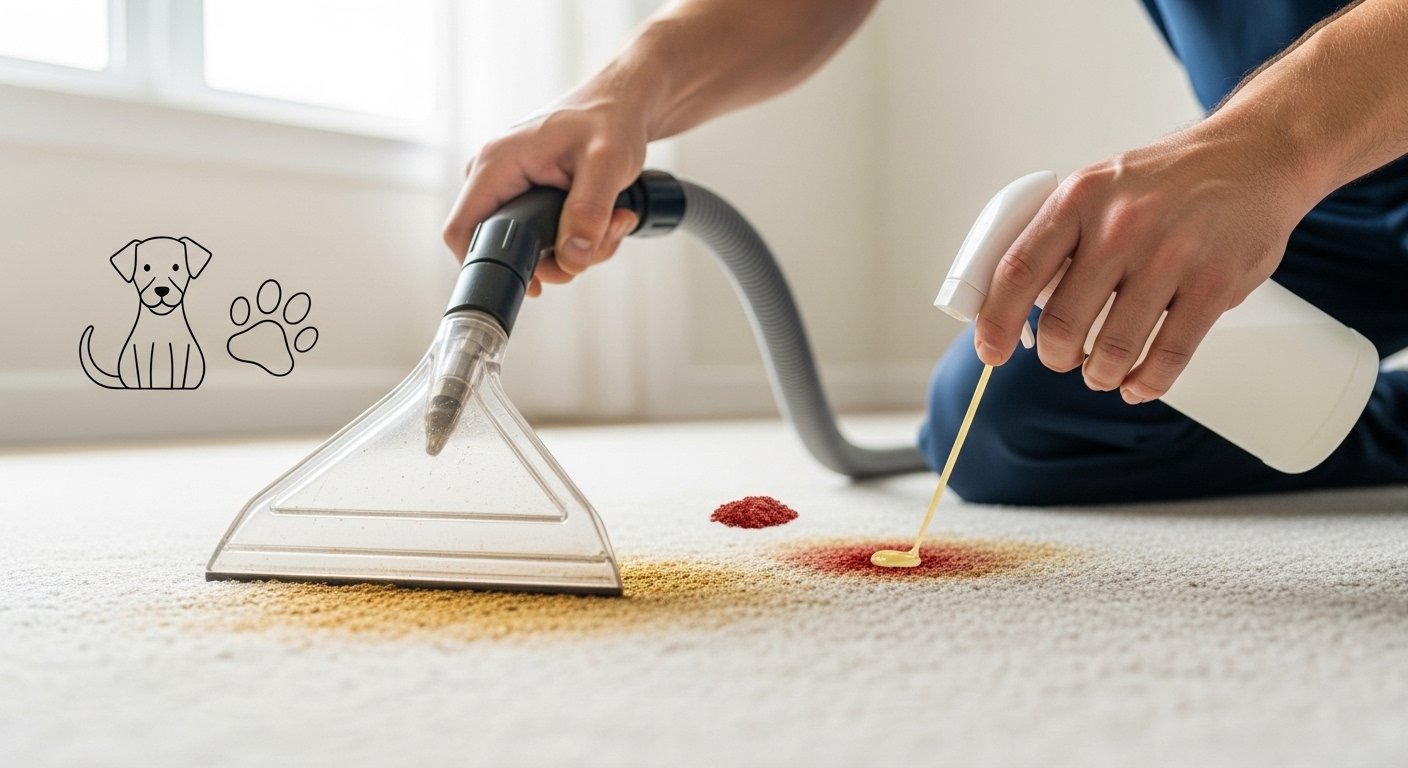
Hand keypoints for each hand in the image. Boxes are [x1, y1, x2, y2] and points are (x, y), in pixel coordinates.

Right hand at [441, 98, 645, 296]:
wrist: (621, 105)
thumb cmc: (609, 120)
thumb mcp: (607, 163)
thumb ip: (589, 211)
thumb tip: (572, 259)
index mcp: (496, 164)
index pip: (461, 230)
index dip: (486, 267)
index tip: (533, 284)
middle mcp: (494, 179)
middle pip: (505, 249)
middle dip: (559, 259)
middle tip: (601, 240)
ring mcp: (511, 190)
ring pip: (533, 250)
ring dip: (580, 250)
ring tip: (613, 220)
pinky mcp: (529, 199)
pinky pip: (546, 239)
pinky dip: (581, 239)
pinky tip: (607, 219)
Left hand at [974, 130, 1316, 403]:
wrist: (1254, 155)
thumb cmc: (1165, 182)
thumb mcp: (1098, 188)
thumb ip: (1059, 238)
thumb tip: (1013, 304)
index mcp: (1080, 199)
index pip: (1018, 271)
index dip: (996, 321)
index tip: (991, 351)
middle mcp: (1121, 225)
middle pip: (1063, 321)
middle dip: (1055, 356)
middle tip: (1061, 358)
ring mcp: (1171, 254)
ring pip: (1112, 347)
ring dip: (1098, 374)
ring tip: (1099, 373)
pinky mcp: (1214, 283)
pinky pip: (1168, 354)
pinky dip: (1146, 382)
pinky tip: (1137, 384)